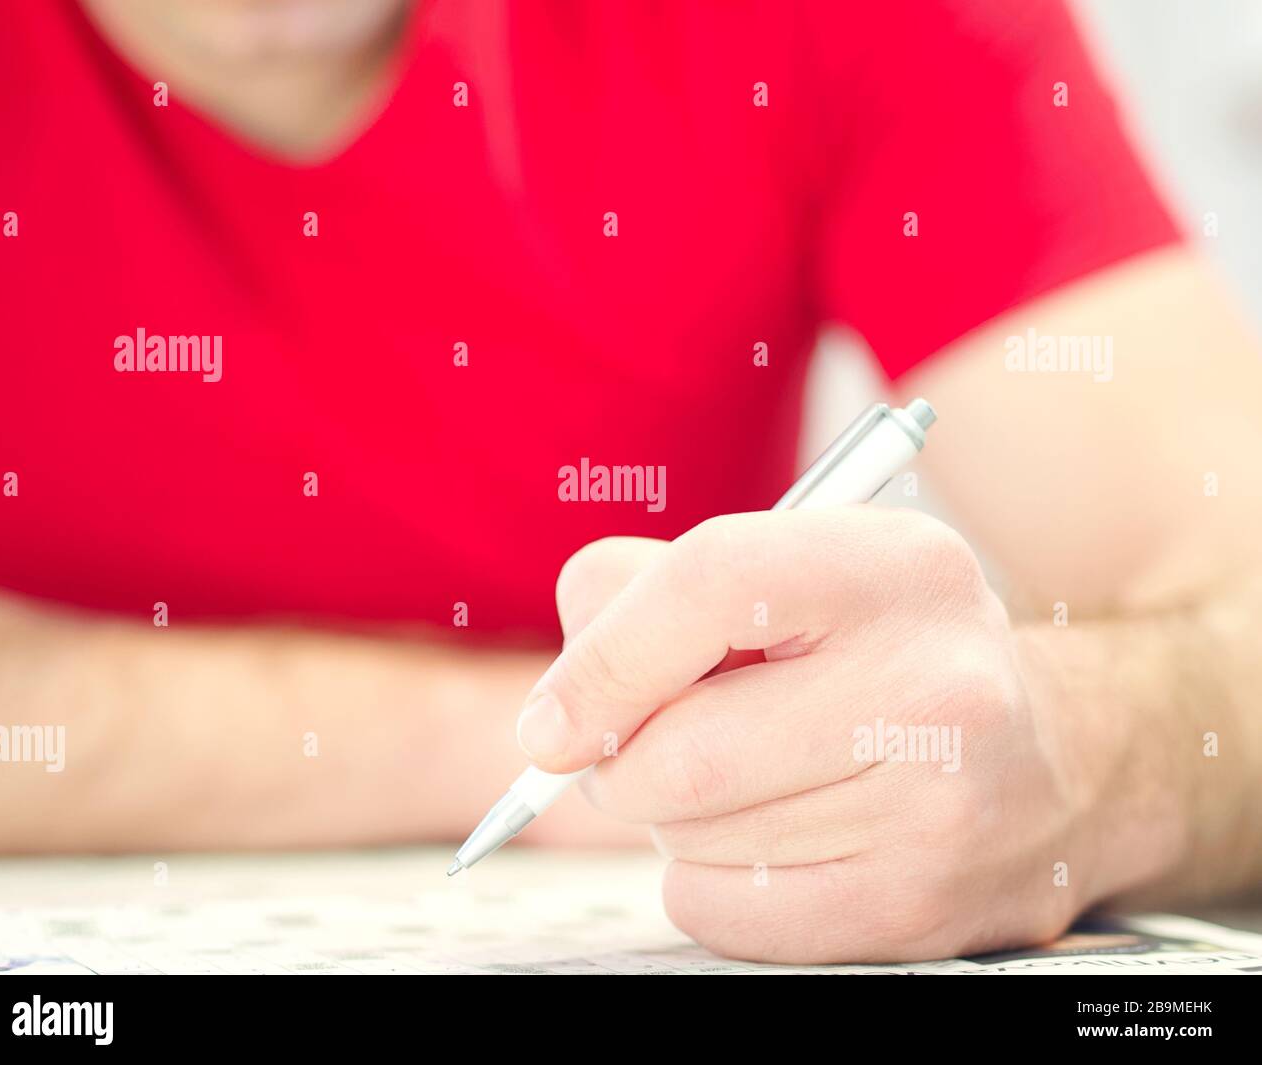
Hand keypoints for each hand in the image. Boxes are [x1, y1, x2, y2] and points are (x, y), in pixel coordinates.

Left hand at [516, 509, 1182, 962]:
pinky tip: (768, 838)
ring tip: (742, 778)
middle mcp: (936, 679)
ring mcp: (941, 804)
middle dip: (623, 764)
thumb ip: (646, 592)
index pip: (712, 583)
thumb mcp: (792, 575)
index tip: (548, 727)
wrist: (1051, 757)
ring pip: (696, 838)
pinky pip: (726, 913)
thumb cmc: (877, 654)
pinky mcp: (922, 906)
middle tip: (639, 751)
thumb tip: (559, 705)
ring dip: (672, 819)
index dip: (604, 659)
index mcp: (892, 567)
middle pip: (686, 749)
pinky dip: (706, 881)